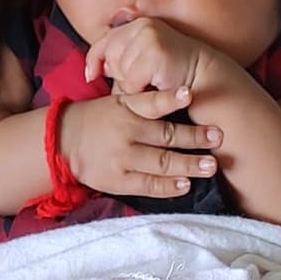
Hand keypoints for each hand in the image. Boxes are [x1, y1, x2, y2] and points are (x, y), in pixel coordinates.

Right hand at [61, 89, 220, 199]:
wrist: (62, 141)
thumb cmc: (98, 118)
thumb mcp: (116, 100)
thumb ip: (143, 100)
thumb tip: (179, 95)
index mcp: (125, 108)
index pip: (151, 102)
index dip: (171, 98)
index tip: (190, 94)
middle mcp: (125, 132)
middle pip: (165, 135)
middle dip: (194, 137)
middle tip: (218, 136)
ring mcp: (122, 158)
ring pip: (161, 162)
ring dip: (189, 164)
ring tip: (211, 165)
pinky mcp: (118, 180)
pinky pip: (148, 185)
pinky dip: (168, 186)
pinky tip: (186, 184)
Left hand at [83, 15, 209, 97]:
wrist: (204, 77)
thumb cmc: (173, 71)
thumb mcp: (145, 57)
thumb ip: (122, 58)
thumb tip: (97, 69)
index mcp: (138, 24)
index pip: (105, 40)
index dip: (94, 59)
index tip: (90, 76)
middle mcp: (142, 26)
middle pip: (110, 56)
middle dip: (118, 74)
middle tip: (139, 81)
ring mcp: (149, 38)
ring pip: (120, 69)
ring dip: (130, 83)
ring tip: (149, 83)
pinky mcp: (155, 54)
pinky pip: (131, 81)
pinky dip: (139, 90)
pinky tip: (154, 87)